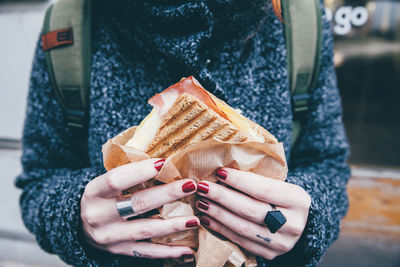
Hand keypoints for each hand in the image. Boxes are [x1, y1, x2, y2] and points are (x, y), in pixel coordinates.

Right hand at [80, 158, 198, 259]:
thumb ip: (129, 172)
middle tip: (190, 186)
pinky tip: (187, 250)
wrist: (78, 226)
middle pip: (138, 204)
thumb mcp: (105, 182)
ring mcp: (110, 237)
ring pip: (146, 230)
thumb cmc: (101, 197)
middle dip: (167, 194)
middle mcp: (99, 216)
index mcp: (94, 192)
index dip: (140, 171)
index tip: (164, 162)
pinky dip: (169, 252)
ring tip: (195, 219)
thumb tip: (164, 159)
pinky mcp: (119, 251)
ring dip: (173, 225)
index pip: (116, 179)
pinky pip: (148, 252)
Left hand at [195, 168, 310, 259]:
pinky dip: (220, 228)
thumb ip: (256, 179)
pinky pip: (239, 241)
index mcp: (298, 200)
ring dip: (217, 213)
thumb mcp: (278, 184)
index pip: (263, 189)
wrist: (298, 223)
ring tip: (201, 202)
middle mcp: (293, 224)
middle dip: (222, 197)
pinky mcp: (269, 253)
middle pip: (250, 209)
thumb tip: (221, 172)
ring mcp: (281, 242)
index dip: (239, 181)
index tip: (219, 172)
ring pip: (242, 227)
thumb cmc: (281, 196)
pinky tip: (207, 218)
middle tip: (202, 186)